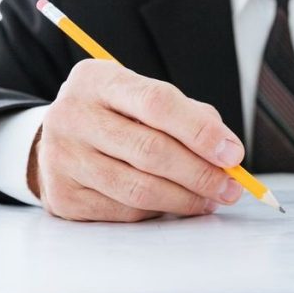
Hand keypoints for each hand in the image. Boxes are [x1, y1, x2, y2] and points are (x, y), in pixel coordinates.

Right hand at [29, 59, 245, 221]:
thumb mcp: (140, 95)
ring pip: (139, 189)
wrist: (60, 137)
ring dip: (186, 199)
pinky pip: (125, 212)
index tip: (233, 153)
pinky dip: (158, 211)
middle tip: (231, 186)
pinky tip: (175, 204)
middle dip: (200, 173)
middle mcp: (72, 116)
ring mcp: (63, 158)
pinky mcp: (64, 196)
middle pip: (150, 151)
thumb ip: (185, 114)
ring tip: (211, 199)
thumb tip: (227, 152)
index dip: (200, 130)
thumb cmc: (114, 114)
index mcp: (96, 80)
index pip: (156, 103)